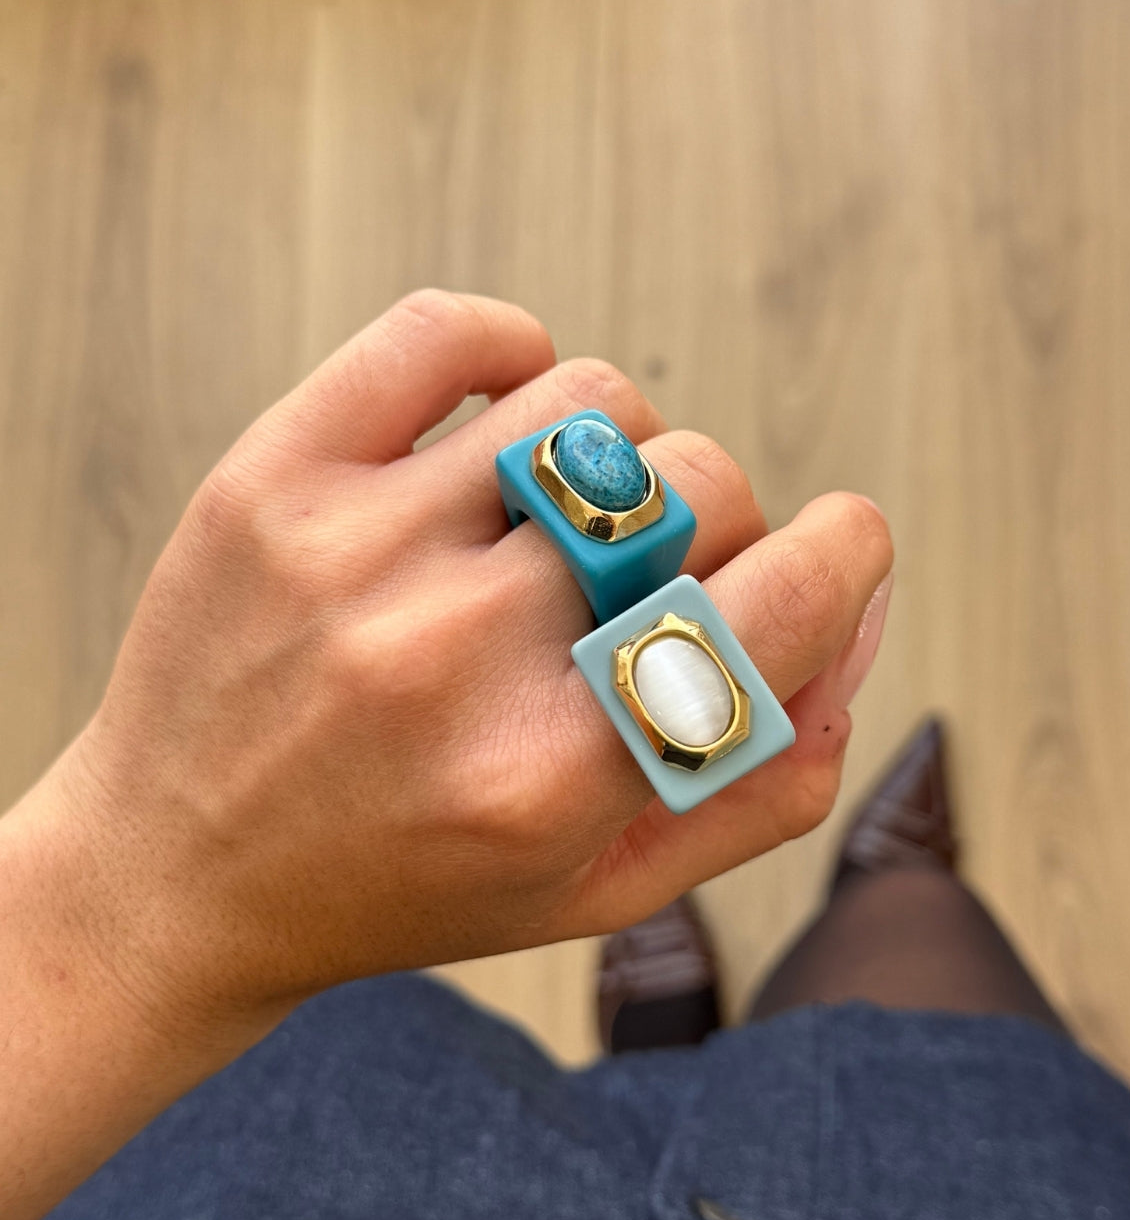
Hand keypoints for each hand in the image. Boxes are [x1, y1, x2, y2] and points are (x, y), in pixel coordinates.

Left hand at [51, 290, 892, 1022]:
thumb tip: (860, 618)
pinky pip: (448, 333)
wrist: (179, 878)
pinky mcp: (277, 472)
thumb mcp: (604, 886)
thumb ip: (763, 775)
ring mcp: (356, 546)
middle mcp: (458, 653)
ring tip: (561, 529)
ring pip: (595, 401)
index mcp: (557, 773)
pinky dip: (514, 352)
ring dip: (621, 458)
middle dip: (720, 528)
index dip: (852, 549)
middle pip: (704, 482)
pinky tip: (505, 431)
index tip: (836, 547)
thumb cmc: (412, 883)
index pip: (788, 595)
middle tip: (646, 585)